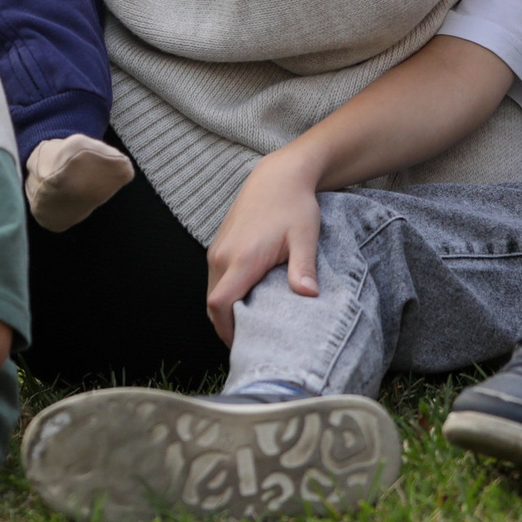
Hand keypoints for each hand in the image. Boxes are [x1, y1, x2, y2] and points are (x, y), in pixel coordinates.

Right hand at [203, 151, 322, 344]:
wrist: (278, 176)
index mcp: (242, 258)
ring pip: (212, 292)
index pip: (220, 305)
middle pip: (212, 305)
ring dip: (226, 311)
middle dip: (227, 327)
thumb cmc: (294, 205)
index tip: (246, 346)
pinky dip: (226, 296)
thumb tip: (308, 295)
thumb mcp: (305, 236)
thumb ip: (303, 267)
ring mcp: (217, 249)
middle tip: (252, 343)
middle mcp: (222, 255)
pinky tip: (248, 301)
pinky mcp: (219, 245)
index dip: (228, 331)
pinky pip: (216, 279)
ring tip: (252, 326)